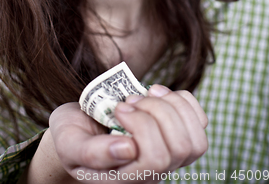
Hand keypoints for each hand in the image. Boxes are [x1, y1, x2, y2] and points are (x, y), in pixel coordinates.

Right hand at [48, 85, 207, 182]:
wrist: (80, 129)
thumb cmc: (73, 136)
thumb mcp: (68, 142)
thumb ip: (91, 152)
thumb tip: (128, 150)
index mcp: (127, 179)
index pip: (157, 160)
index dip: (143, 127)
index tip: (118, 108)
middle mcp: (153, 173)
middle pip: (180, 147)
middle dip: (156, 112)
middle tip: (128, 100)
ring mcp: (169, 156)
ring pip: (195, 138)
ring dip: (170, 105)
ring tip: (143, 95)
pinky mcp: (178, 135)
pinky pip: (200, 120)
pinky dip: (181, 99)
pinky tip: (157, 92)